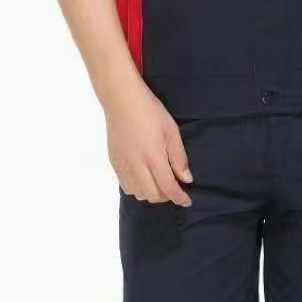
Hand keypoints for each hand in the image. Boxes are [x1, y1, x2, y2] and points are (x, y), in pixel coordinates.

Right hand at [104, 76, 193, 204]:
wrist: (121, 100)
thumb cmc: (150, 112)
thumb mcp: (171, 131)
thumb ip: (179, 157)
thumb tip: (186, 179)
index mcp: (153, 157)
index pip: (168, 187)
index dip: (179, 198)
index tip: (187, 201)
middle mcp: (136, 165)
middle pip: (152, 195)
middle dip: (166, 197)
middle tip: (174, 187)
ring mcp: (123, 165)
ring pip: (137, 193)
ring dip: (151, 194)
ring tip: (159, 183)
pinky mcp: (114, 162)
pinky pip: (125, 185)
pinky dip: (137, 188)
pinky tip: (144, 178)